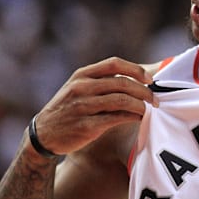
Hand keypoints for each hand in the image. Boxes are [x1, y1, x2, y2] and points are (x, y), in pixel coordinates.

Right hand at [30, 57, 154, 155]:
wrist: (43, 135)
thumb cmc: (68, 109)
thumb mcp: (78, 88)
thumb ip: (102, 81)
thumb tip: (137, 77)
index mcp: (81, 75)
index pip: (114, 64)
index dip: (136, 70)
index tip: (150, 80)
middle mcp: (81, 88)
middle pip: (122, 83)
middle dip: (144, 91)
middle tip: (155, 99)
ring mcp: (82, 106)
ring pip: (122, 100)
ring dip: (140, 105)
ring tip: (148, 109)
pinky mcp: (86, 125)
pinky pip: (116, 118)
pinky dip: (131, 117)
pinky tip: (138, 118)